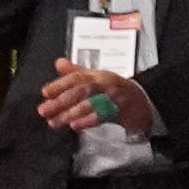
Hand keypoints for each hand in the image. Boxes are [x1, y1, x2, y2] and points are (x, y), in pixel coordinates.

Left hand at [35, 61, 157, 137]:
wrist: (143, 102)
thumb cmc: (116, 91)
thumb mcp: (96, 79)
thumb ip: (76, 72)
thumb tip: (58, 63)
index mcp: (97, 75)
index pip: (76, 77)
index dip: (59, 84)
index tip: (45, 93)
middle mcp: (105, 83)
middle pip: (81, 90)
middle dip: (60, 100)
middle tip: (44, 110)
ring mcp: (114, 95)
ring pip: (90, 102)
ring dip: (71, 112)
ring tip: (56, 121)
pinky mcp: (122, 109)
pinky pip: (103, 114)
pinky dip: (89, 120)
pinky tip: (76, 126)